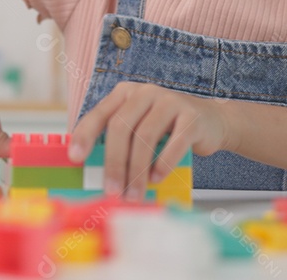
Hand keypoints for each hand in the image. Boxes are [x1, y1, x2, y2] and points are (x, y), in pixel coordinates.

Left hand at [69, 81, 230, 201]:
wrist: (211, 122)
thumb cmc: (166, 129)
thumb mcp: (138, 127)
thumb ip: (118, 140)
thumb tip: (92, 170)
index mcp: (124, 94)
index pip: (99, 114)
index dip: (85, 135)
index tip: (76, 158)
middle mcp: (144, 93)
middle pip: (120, 127)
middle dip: (114, 162)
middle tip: (112, 190)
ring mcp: (169, 101)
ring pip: (145, 136)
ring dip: (137, 170)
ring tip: (134, 193)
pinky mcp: (191, 116)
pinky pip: (175, 142)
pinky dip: (163, 163)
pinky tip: (156, 178)